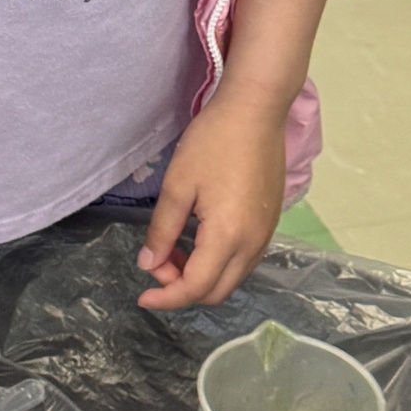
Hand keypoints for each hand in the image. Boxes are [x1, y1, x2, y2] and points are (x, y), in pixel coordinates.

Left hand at [136, 90, 288, 310]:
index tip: (141, 296)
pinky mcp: (269, 224)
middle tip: (157, 262)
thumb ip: (162, 230)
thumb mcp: (177, 186)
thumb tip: (148, 264)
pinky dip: (218, 264)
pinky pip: (243, 261)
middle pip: (217, 292)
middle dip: (182, 289)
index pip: (195, 287)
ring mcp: (265, 235)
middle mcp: (252, 244)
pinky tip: (198, 241)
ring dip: (201, 277)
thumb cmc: (213, 142)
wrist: (256, 111)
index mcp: (227, 236)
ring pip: (232, 279)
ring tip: (173, 250)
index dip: (166, 298)